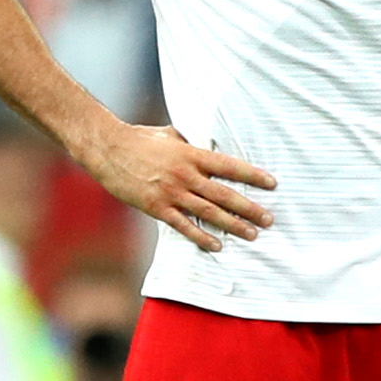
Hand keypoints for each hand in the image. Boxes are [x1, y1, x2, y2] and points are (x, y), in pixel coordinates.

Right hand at [86, 123, 274, 251]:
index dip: (253, 175)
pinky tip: (216, 245)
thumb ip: (190, 143)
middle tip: (269, 219)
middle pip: (225, 194)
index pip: (230, 166)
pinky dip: (201, 236)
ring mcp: (171, 192)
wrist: (107, 149)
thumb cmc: (139, 138)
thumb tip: (205, 144)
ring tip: (252, 235)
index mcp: (191, 154)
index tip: (273, 184)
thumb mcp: (170, 135)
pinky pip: (183, 225)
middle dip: (250, 208)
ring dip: (233, 225)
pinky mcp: (157, 207)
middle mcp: (186, 174)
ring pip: (209, 212)